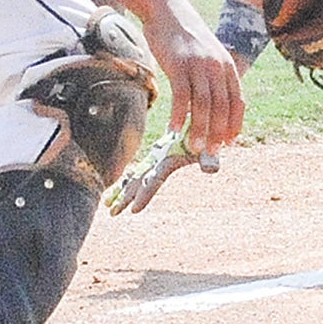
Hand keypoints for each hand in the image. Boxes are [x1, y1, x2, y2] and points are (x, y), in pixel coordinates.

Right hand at [104, 126, 219, 214]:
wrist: (201, 112)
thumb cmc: (206, 132)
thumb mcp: (205, 146)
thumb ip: (208, 158)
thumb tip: (213, 170)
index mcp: (168, 158)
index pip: (153, 180)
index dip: (145, 195)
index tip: (135, 209)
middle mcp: (158, 157)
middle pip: (138, 180)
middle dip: (126, 196)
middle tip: (112, 212)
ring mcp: (157, 157)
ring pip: (136, 177)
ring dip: (124, 191)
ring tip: (110, 206)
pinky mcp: (160, 156)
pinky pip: (141, 172)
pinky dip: (130, 183)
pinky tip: (120, 192)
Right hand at [134, 0, 245, 154]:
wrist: (165, 8)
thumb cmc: (183, 35)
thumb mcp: (206, 53)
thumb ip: (210, 76)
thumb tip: (209, 107)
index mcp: (226, 65)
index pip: (237, 101)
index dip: (234, 124)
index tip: (229, 142)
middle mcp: (216, 65)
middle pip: (222, 106)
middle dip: (218, 132)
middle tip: (210, 152)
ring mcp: (198, 64)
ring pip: (204, 104)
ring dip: (200, 129)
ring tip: (194, 148)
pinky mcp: (178, 64)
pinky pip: (182, 95)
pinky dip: (180, 115)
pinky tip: (174, 130)